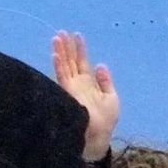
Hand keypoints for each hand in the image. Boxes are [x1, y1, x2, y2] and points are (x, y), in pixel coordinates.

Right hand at [51, 30, 118, 160]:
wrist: (99, 135)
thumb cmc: (106, 120)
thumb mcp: (112, 98)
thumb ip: (106, 81)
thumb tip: (101, 65)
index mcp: (88, 83)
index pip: (82, 63)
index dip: (80, 49)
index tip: (77, 35)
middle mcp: (77, 83)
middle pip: (71, 61)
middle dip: (67, 47)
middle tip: (62, 32)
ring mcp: (71, 87)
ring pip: (64, 65)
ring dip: (60, 52)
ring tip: (57, 38)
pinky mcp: (67, 92)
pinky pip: (62, 76)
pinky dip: (59, 65)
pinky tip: (56, 55)